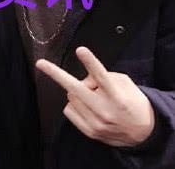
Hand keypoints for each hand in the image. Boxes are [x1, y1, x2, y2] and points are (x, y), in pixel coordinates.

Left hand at [36, 47, 154, 146]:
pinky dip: (75, 104)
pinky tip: (88, 106)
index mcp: (116, 95)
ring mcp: (96, 123)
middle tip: (40, 63)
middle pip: (75, 88)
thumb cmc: (131, 101)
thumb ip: (104, 76)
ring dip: (77, 92)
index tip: (81, 50)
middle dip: (56, 74)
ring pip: (71, 96)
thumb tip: (84, 79)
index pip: (101, 76)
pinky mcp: (89, 131)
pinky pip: (69, 110)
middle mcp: (105, 110)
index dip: (90, 62)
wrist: (143, 133)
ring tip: (93, 96)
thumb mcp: (124, 83)